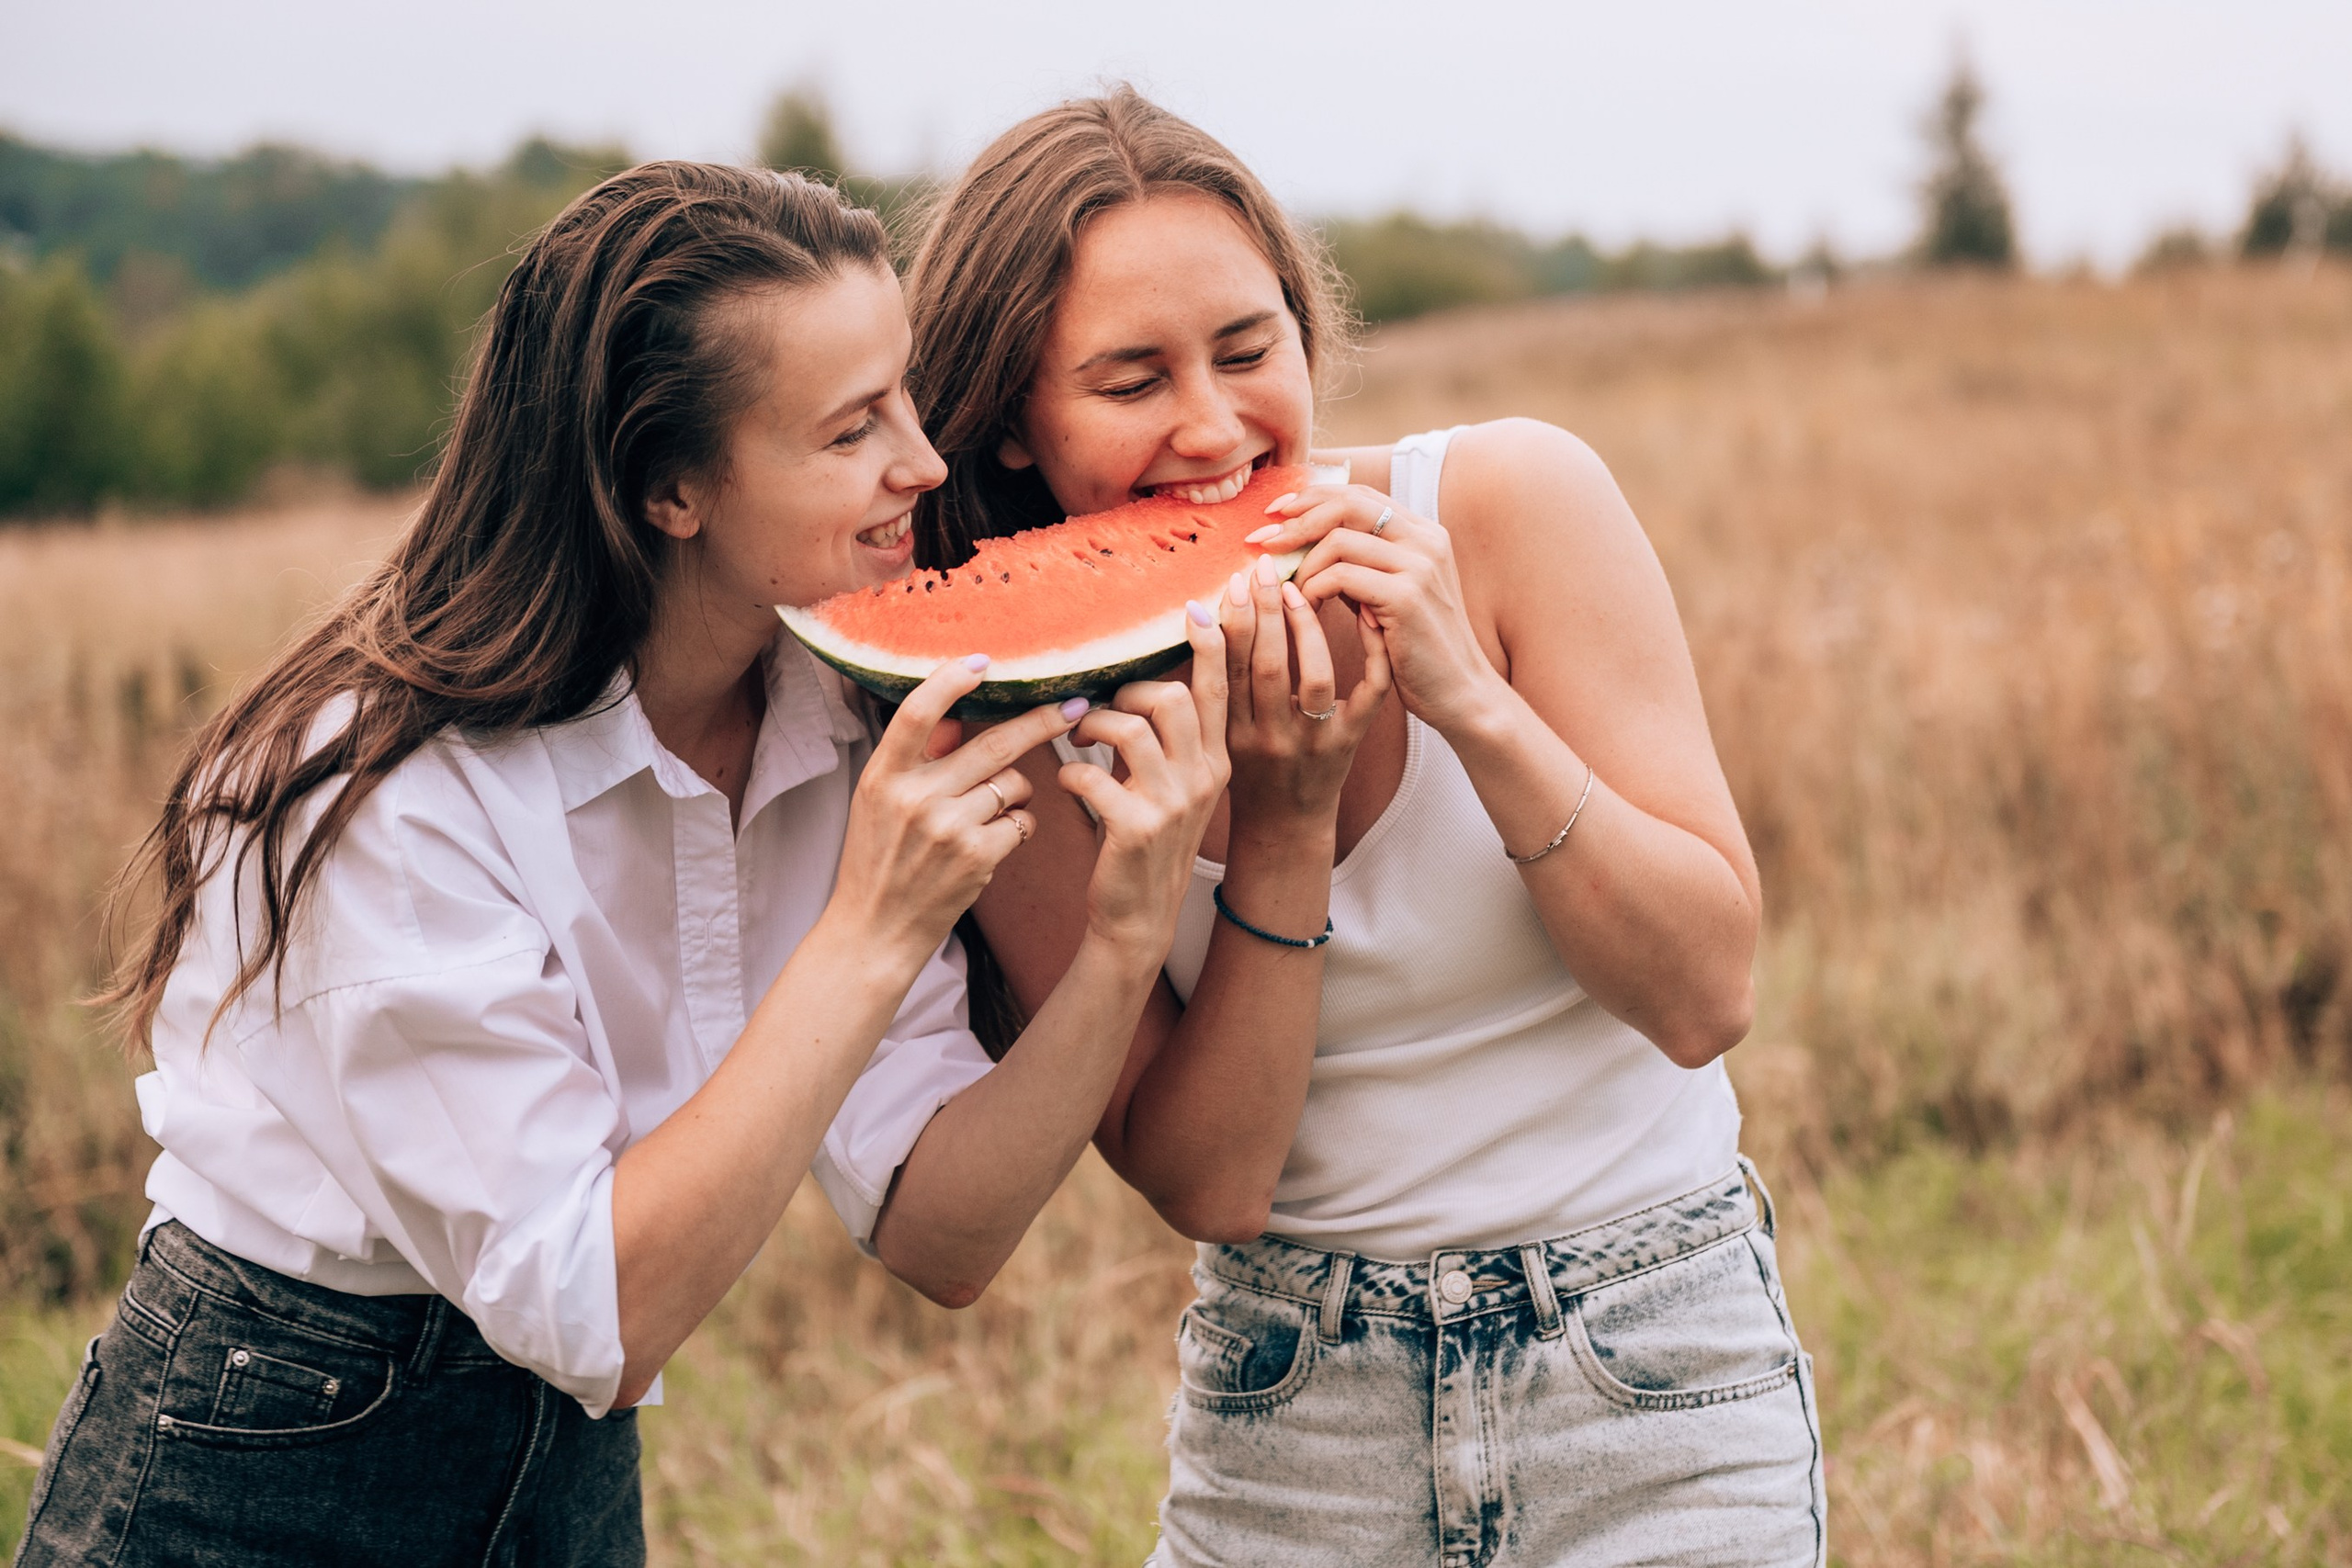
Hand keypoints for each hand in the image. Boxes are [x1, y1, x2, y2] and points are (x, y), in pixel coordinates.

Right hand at [829, 657, 1083, 964]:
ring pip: (1014, 783)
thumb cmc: (879, 859)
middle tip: (1074, 705)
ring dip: (1017, 791)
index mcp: (883, 775)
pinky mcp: (976, 857)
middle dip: (1040, 722)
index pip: (915, 712)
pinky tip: (996, 839)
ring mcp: (947, 828)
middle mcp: (914, 797)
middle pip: (992, 743)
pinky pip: (1023, 821)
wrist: (875, 930)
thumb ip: (918, 758)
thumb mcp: (880, 801)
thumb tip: (958, 716)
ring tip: (989, 812)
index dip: (950, 680)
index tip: (982, 661)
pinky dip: (1020, 825)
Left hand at [1057, 602, 1232, 960]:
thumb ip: (1166, 742)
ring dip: (1094, 725)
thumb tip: (1141, 689)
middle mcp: (1202, 778)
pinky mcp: (1135, 828)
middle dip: (1130, 691)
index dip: (1213, 646)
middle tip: (1106, 707)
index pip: (1218, 691)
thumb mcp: (1173, 789)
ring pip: (1130, 729)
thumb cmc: (1146, 840)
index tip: (1200, 607)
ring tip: (1081, 739)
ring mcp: (1171, 804)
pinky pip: (1093, 774)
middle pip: (1173, 699)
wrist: (1140, 916)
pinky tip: (1069, 782)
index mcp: (1215, 763)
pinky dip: (1072, 771)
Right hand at [1217, 550, 1389, 823]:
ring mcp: (1313, 742)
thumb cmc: (1245, 772)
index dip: (1224, 624)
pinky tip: (1363, 615)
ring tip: (1297, 588)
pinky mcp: (1350, 742)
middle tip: (1260, 567)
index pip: (1222, 672)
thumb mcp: (1213, 738)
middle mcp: (1270, 739)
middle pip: (1265, 666)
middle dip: (1262, 611)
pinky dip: (1372, 652)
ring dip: (1305, 626)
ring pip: (1313, 675)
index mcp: (1230, 736)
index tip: (1227, 582)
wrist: (1284, 827)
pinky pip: (1370, 693)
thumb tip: (1195, 614)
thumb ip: (1204, 687)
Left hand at [1249, 483, 1501, 731]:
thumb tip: (1303, 545)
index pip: (1359, 494)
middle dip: (1297, 519)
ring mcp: (1420, 566)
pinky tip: (1306, 610)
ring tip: (1289, 592)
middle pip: (1347, 504)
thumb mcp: (1389, 595)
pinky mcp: (1407, 597)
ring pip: (1338, 541)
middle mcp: (1427, 540)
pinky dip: (1313, 590)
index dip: (1313, 498)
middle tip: (1263, 540)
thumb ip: (1360, 566)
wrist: (1460, 693)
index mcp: (1424, 533)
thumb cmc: (1418, 649)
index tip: (1276, 513)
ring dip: (1303, 565)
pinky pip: (1340, 578)